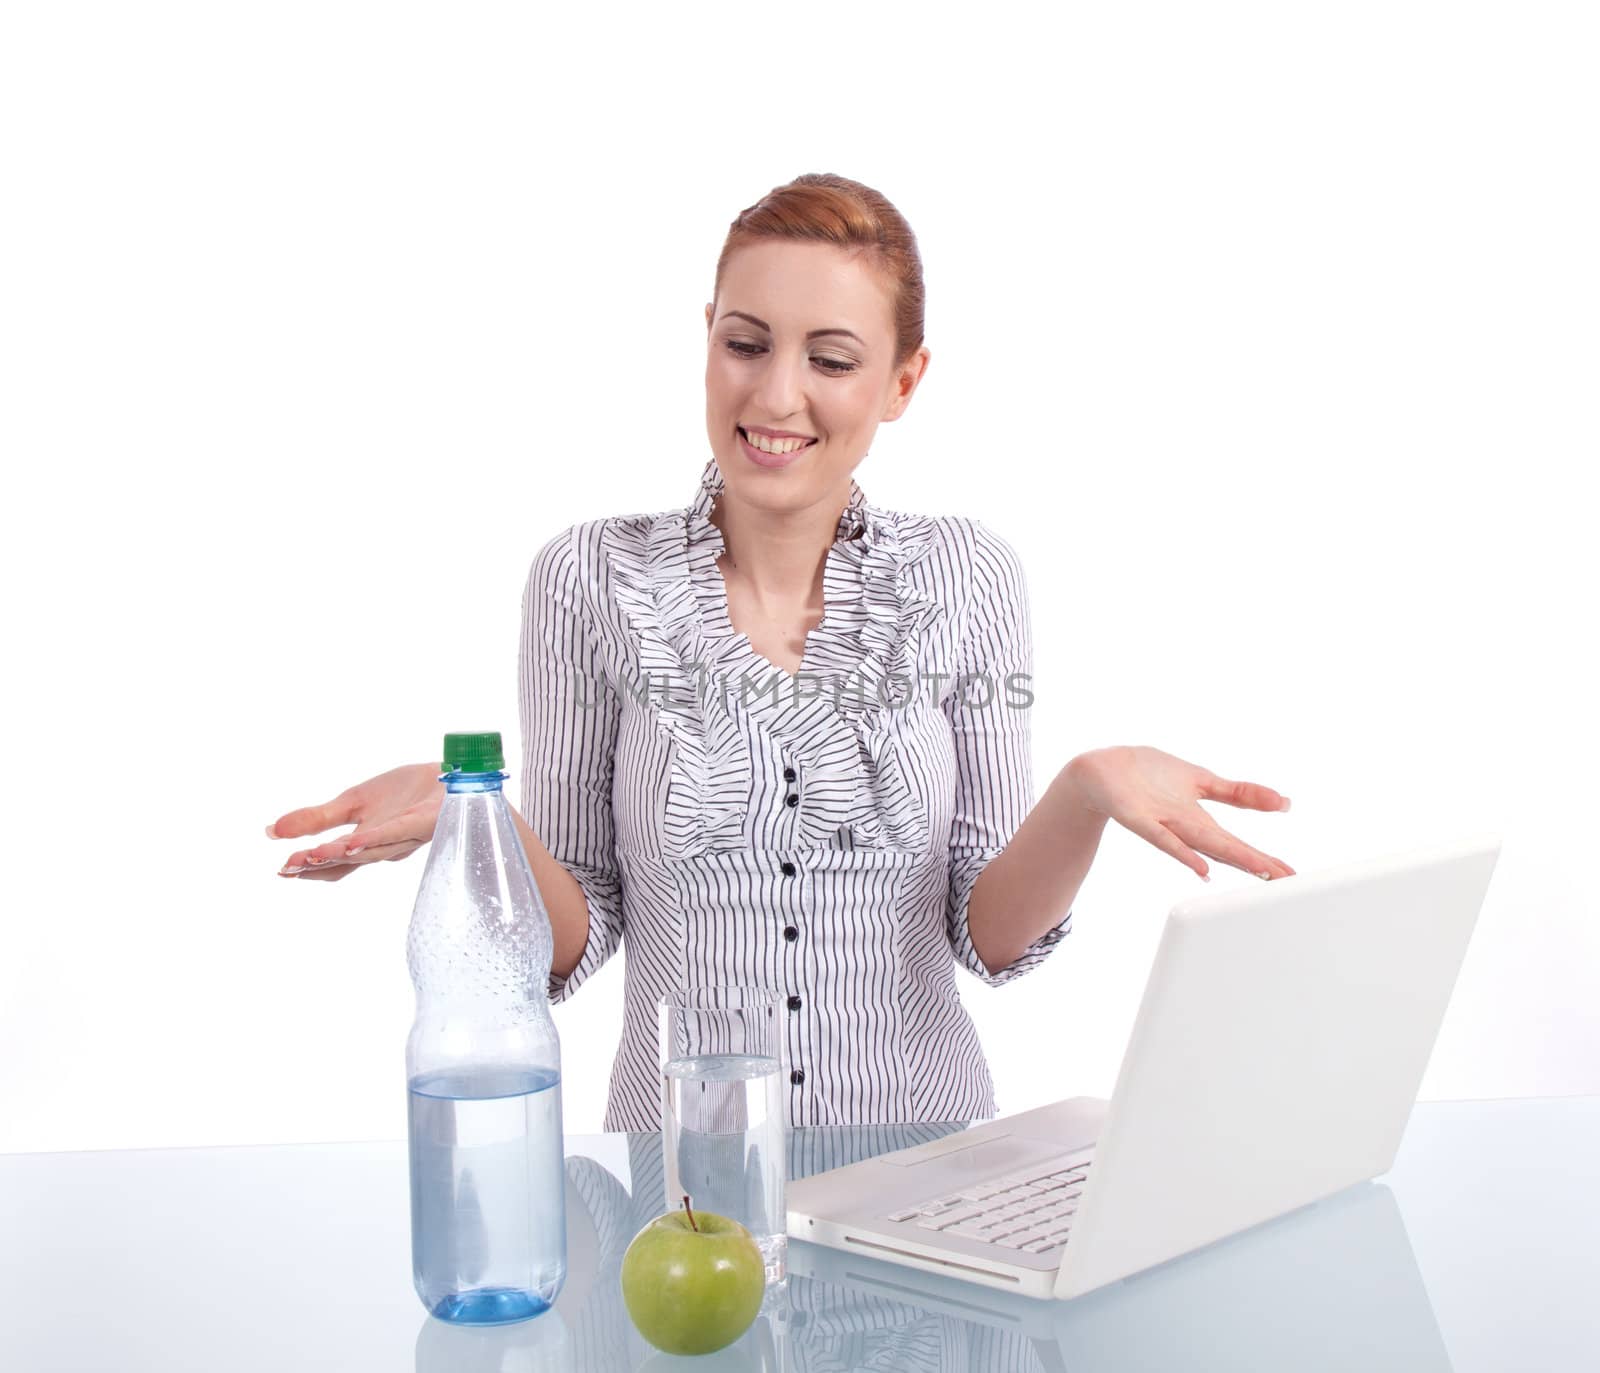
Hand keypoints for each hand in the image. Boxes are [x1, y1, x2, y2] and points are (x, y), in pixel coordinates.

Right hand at [265, 761, 444, 880]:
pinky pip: (398, 832)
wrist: (451, 775)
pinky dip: (375, 837)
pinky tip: (354, 840)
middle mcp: (386, 846)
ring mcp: (406, 836)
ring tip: (314, 855)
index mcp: (367, 843)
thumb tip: (271, 831)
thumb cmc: (405, 793)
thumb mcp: (353, 802)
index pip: (335, 862)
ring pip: (371, 851)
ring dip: (342, 854)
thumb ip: (316, 819)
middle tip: (289, 867)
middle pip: (349, 861)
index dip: (309, 868)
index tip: (281, 870)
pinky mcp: (424, 821)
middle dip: (319, 864)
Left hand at [1064, 746, 1293, 881]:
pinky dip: (1180, 850)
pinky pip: (1160, 836)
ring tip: (1258, 871)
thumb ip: (1240, 794)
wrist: (1103, 770)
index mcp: (1199, 822)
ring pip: (1199, 844)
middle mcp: (1184, 828)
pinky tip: (1200, 866)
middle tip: (1285, 881)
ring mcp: (1162, 824)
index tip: (1293, 877)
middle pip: (1224, 849)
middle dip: (1255, 864)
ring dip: (1227, 858)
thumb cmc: (1151, 777)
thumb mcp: (1203, 781)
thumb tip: (1284, 802)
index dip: (1264, 859)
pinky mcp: (1138, 817)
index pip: (1237, 844)